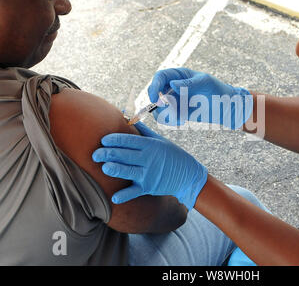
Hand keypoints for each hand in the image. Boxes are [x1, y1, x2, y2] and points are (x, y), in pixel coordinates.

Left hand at [92, 122, 207, 209]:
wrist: (187, 175)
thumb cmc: (172, 155)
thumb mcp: (160, 140)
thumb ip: (142, 130)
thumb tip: (126, 115)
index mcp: (150, 145)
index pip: (128, 140)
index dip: (114, 140)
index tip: (103, 140)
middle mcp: (148, 158)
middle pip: (124, 155)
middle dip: (108, 154)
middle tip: (95, 154)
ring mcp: (148, 174)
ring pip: (127, 171)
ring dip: (114, 169)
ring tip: (104, 167)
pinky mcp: (149, 187)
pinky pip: (134, 192)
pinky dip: (125, 196)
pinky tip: (114, 198)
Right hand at [148, 67, 252, 129]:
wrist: (227, 107)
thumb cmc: (218, 90)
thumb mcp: (205, 83)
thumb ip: (188, 83)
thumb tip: (172, 84)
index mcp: (179, 75)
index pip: (160, 77)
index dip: (154, 86)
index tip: (155, 98)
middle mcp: (174, 88)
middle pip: (155, 93)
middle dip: (158, 103)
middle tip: (169, 110)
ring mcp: (175, 101)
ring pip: (159, 108)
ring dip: (164, 114)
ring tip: (179, 117)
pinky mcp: (178, 113)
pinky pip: (167, 118)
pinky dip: (171, 121)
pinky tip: (183, 121)